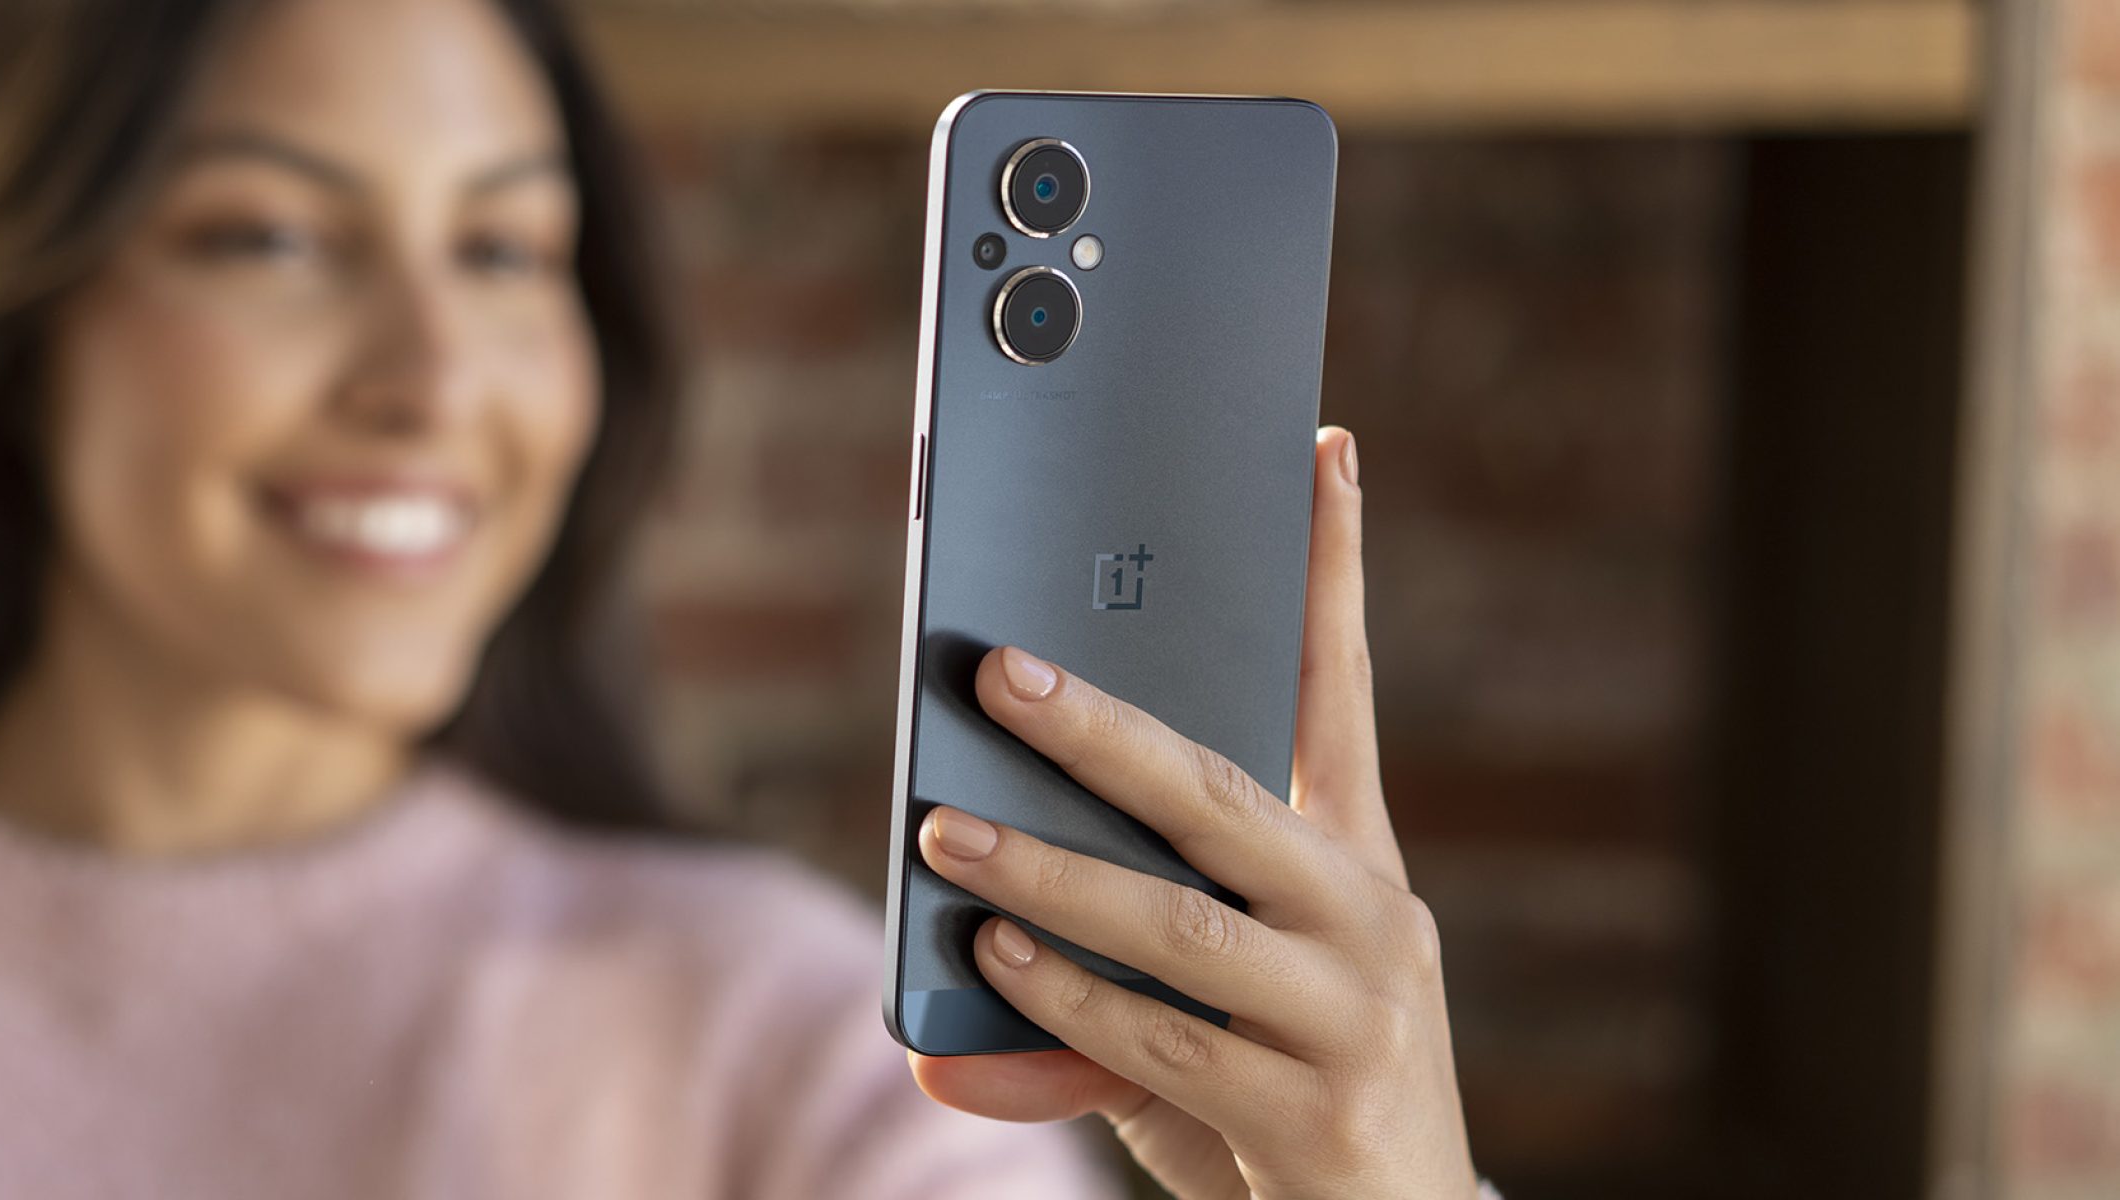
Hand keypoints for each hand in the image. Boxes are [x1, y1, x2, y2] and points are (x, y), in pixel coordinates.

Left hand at [909, 427, 1476, 1198]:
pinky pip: (1160, 1037)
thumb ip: (1095, 994)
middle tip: (1001, 671)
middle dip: (1105, 728)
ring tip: (947, 838)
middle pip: (1224, 793)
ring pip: (1178, 919)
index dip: (1331, 569)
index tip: (1322, 449)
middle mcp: (1368, 917)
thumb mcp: (1212, 1016)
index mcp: (1352, 860)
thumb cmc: (1288, 1094)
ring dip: (1049, 876)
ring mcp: (1352, 1013)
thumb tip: (936, 1024)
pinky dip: (1064, 996)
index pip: (1338, 691)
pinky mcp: (1315, 1110)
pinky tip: (992, 960)